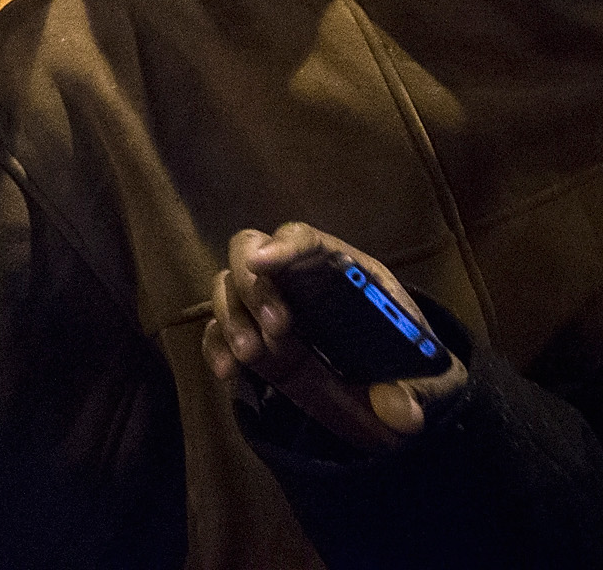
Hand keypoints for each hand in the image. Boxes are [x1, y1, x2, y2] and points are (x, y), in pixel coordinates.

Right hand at [202, 223, 467, 453]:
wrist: (395, 406)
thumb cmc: (416, 375)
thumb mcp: (435, 384)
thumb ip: (421, 394)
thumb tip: (399, 410)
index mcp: (345, 272)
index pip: (305, 241)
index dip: (283, 246)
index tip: (262, 262)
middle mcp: (299, 279)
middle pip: (250, 251)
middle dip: (252, 285)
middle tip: (275, 328)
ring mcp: (270, 308)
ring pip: (228, 287)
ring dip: (232, 317)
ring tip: (251, 356)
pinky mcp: (253, 342)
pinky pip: (218, 332)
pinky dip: (216, 347)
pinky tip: (226, 372)